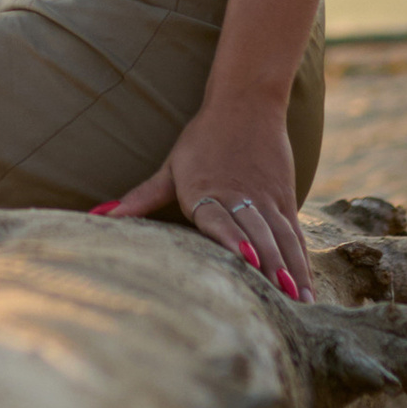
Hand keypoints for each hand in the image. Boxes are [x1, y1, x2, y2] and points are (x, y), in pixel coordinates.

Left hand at [99, 117, 310, 300]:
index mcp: (208, 191)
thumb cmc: (202, 140)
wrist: (245, 103)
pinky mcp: (285, 200)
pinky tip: (305, 288)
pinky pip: (295, 235)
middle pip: (258, 234)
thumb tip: (101, 215)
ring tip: (300, 304)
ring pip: (281, 238)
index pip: (220, 218)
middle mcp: (241, 197)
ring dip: (291, 271)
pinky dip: (301, 261)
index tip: (245, 262)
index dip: (232, 238)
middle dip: (270, 268)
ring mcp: (268, 199)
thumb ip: (142, 197)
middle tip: (281, 303)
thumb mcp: (171, 167)